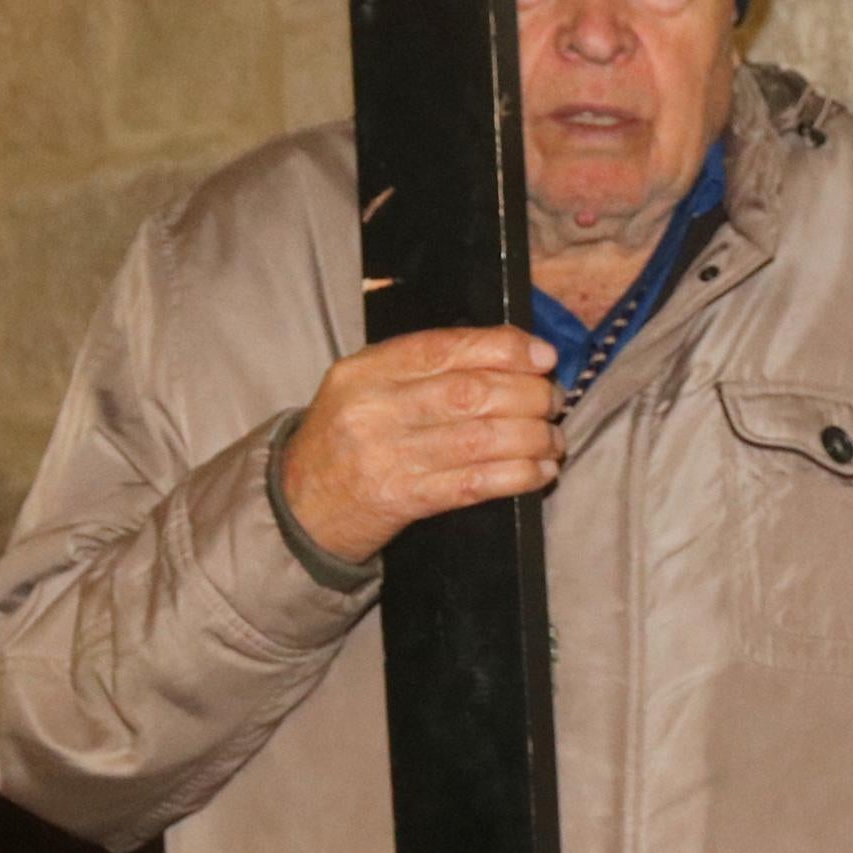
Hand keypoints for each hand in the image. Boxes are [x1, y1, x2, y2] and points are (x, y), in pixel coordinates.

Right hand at [279, 328, 562, 565]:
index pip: (445, 347)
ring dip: (532, 437)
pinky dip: (517, 476)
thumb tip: (513, 353)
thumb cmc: (346, 438)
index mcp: (366, 370)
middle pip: (471, 393)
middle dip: (528, 394)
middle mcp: (374, 409)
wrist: (298, 506)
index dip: (504, 348)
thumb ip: (424, 367)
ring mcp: (387, 457)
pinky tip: (540, 471)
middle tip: (553, 401)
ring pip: (480, 438)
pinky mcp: (403, 500)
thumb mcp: (365, 386)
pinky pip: (474, 484)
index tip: (544, 356)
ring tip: (554, 438)